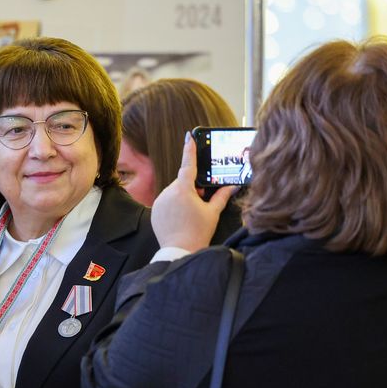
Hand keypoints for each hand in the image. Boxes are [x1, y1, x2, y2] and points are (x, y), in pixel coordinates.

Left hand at [151, 134, 235, 252]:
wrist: (179, 251)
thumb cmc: (198, 232)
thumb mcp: (212, 212)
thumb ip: (221, 196)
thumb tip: (232, 185)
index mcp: (183, 189)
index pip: (188, 164)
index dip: (189, 149)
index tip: (189, 136)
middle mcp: (168, 192)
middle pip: (182, 182)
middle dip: (192, 188)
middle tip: (201, 201)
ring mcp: (159, 201)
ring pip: (174, 192)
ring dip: (183, 197)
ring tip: (190, 214)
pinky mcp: (154, 210)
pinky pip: (166, 202)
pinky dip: (174, 205)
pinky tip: (181, 218)